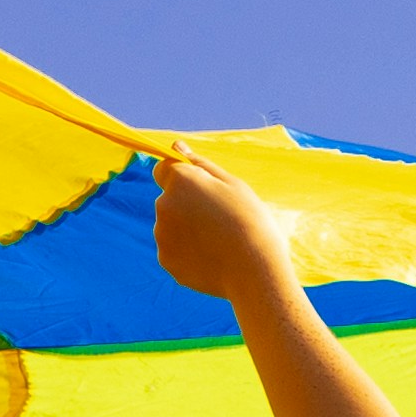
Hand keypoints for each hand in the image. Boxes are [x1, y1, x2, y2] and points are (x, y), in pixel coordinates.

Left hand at [148, 153, 297, 302]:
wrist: (254, 270)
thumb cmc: (249, 220)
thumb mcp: (232, 184)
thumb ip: (199, 165)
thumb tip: (176, 146)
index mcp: (181, 180)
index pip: (164, 169)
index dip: (183, 178)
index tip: (201, 190)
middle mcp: (163, 204)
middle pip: (169, 199)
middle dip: (187, 205)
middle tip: (219, 219)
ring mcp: (162, 234)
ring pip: (170, 226)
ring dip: (186, 229)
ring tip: (217, 241)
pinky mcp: (165, 260)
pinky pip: (173, 250)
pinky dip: (187, 252)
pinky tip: (210, 257)